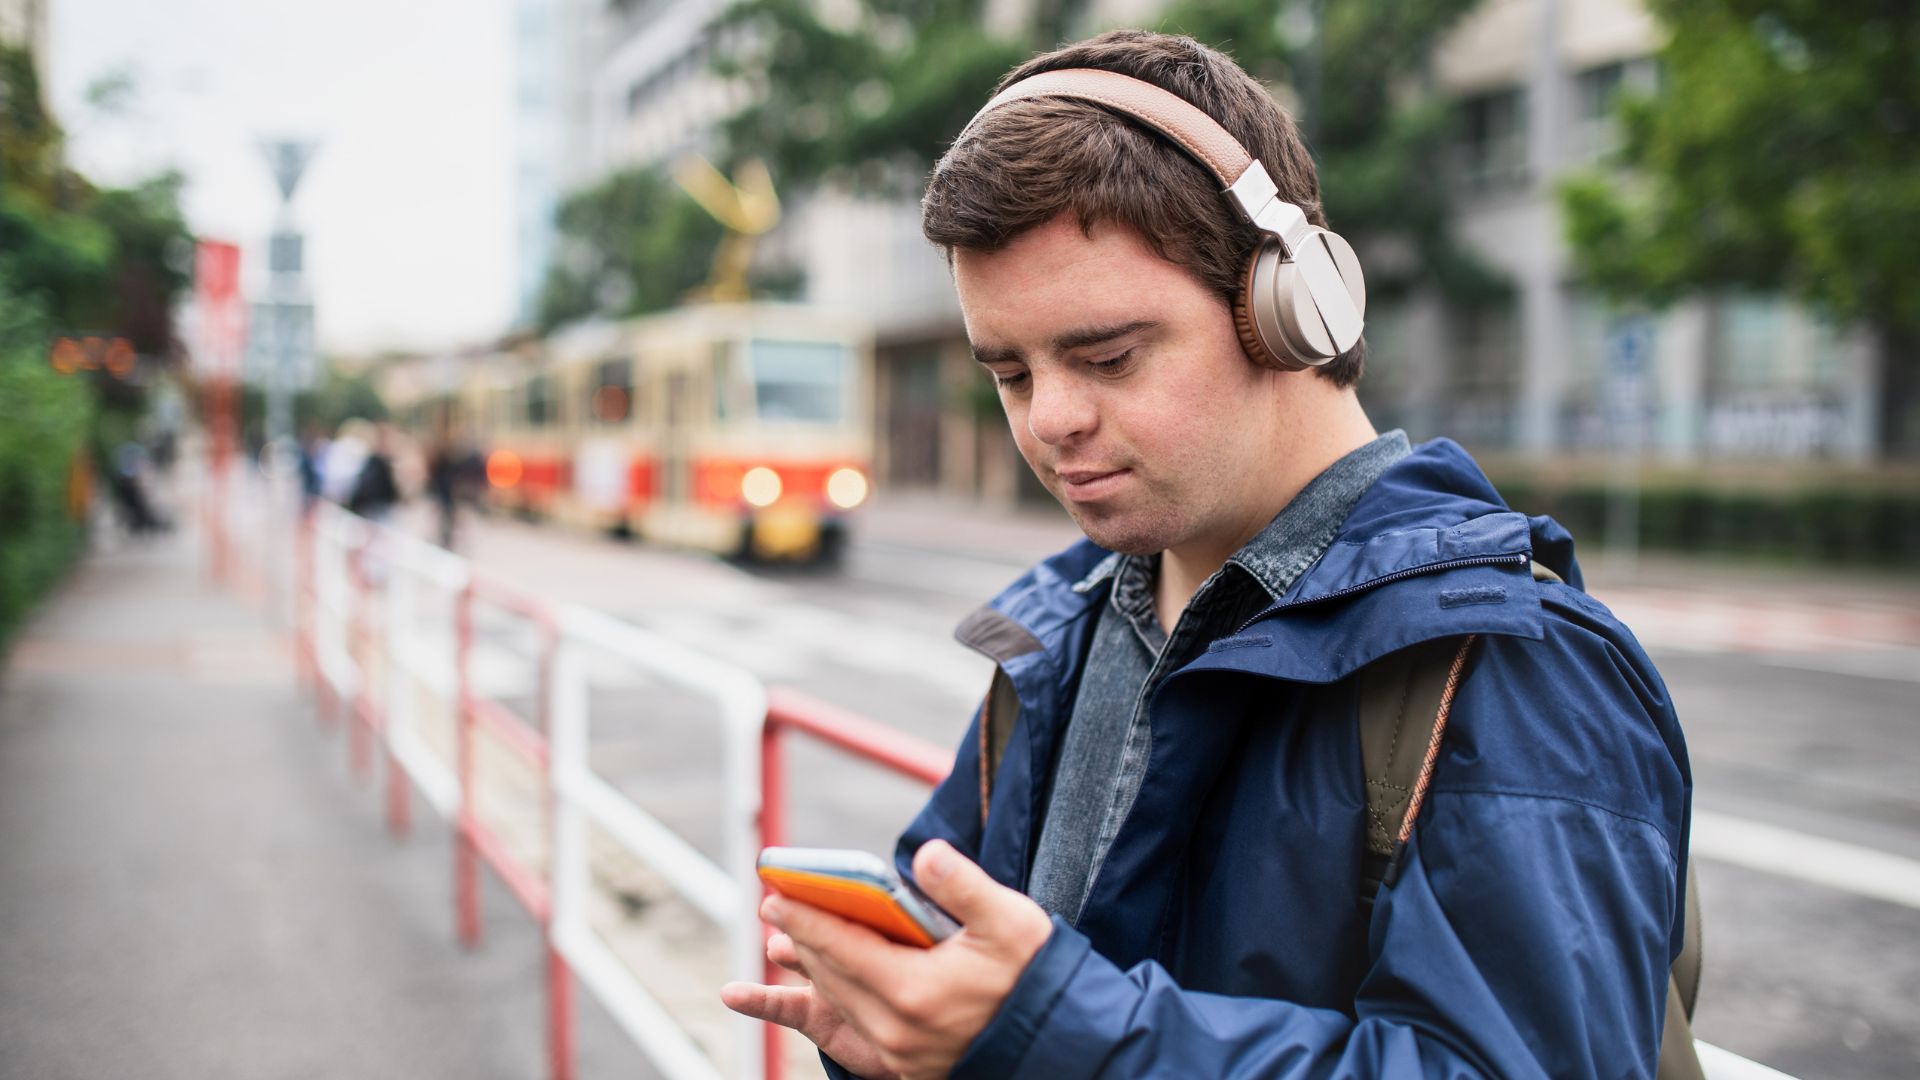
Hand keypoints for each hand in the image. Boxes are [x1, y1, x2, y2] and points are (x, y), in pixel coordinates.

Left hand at [732, 839, 1054, 1079]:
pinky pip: (849, 1033)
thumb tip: (926, 853)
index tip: (776, 893)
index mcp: (914, 990)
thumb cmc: (1036, 978)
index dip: (806, 918)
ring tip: (784, 946)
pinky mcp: (905, 1067)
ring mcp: (898, 1054)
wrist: (1062, 1046)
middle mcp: (896, 1029)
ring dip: (810, 972)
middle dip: (802, 939)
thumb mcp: (1011, 922)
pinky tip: (811, 993)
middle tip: (776, 907)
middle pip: (833, 976)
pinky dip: (823, 1009)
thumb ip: (964, 886)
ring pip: (838, 1005)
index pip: (841, 947)